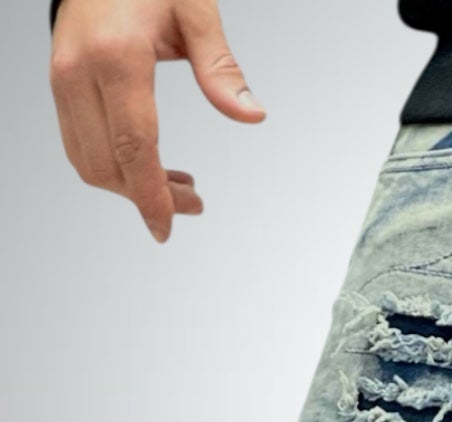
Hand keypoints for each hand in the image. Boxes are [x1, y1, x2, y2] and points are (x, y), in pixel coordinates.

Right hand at [50, 0, 263, 243]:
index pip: (133, 147)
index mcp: (116, 55)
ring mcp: (62, 77)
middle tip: (192, 201)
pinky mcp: (59, 82)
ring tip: (176, 185)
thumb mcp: (194, 10)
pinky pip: (79, 143)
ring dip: (130, 186)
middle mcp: (79, 70)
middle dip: (148, 197)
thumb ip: (220, 67)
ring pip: (89, 161)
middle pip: (108, 165)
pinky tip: (148, 164)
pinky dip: (112, 165)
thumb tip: (250, 114)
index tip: (167, 228)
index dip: (151, 196)